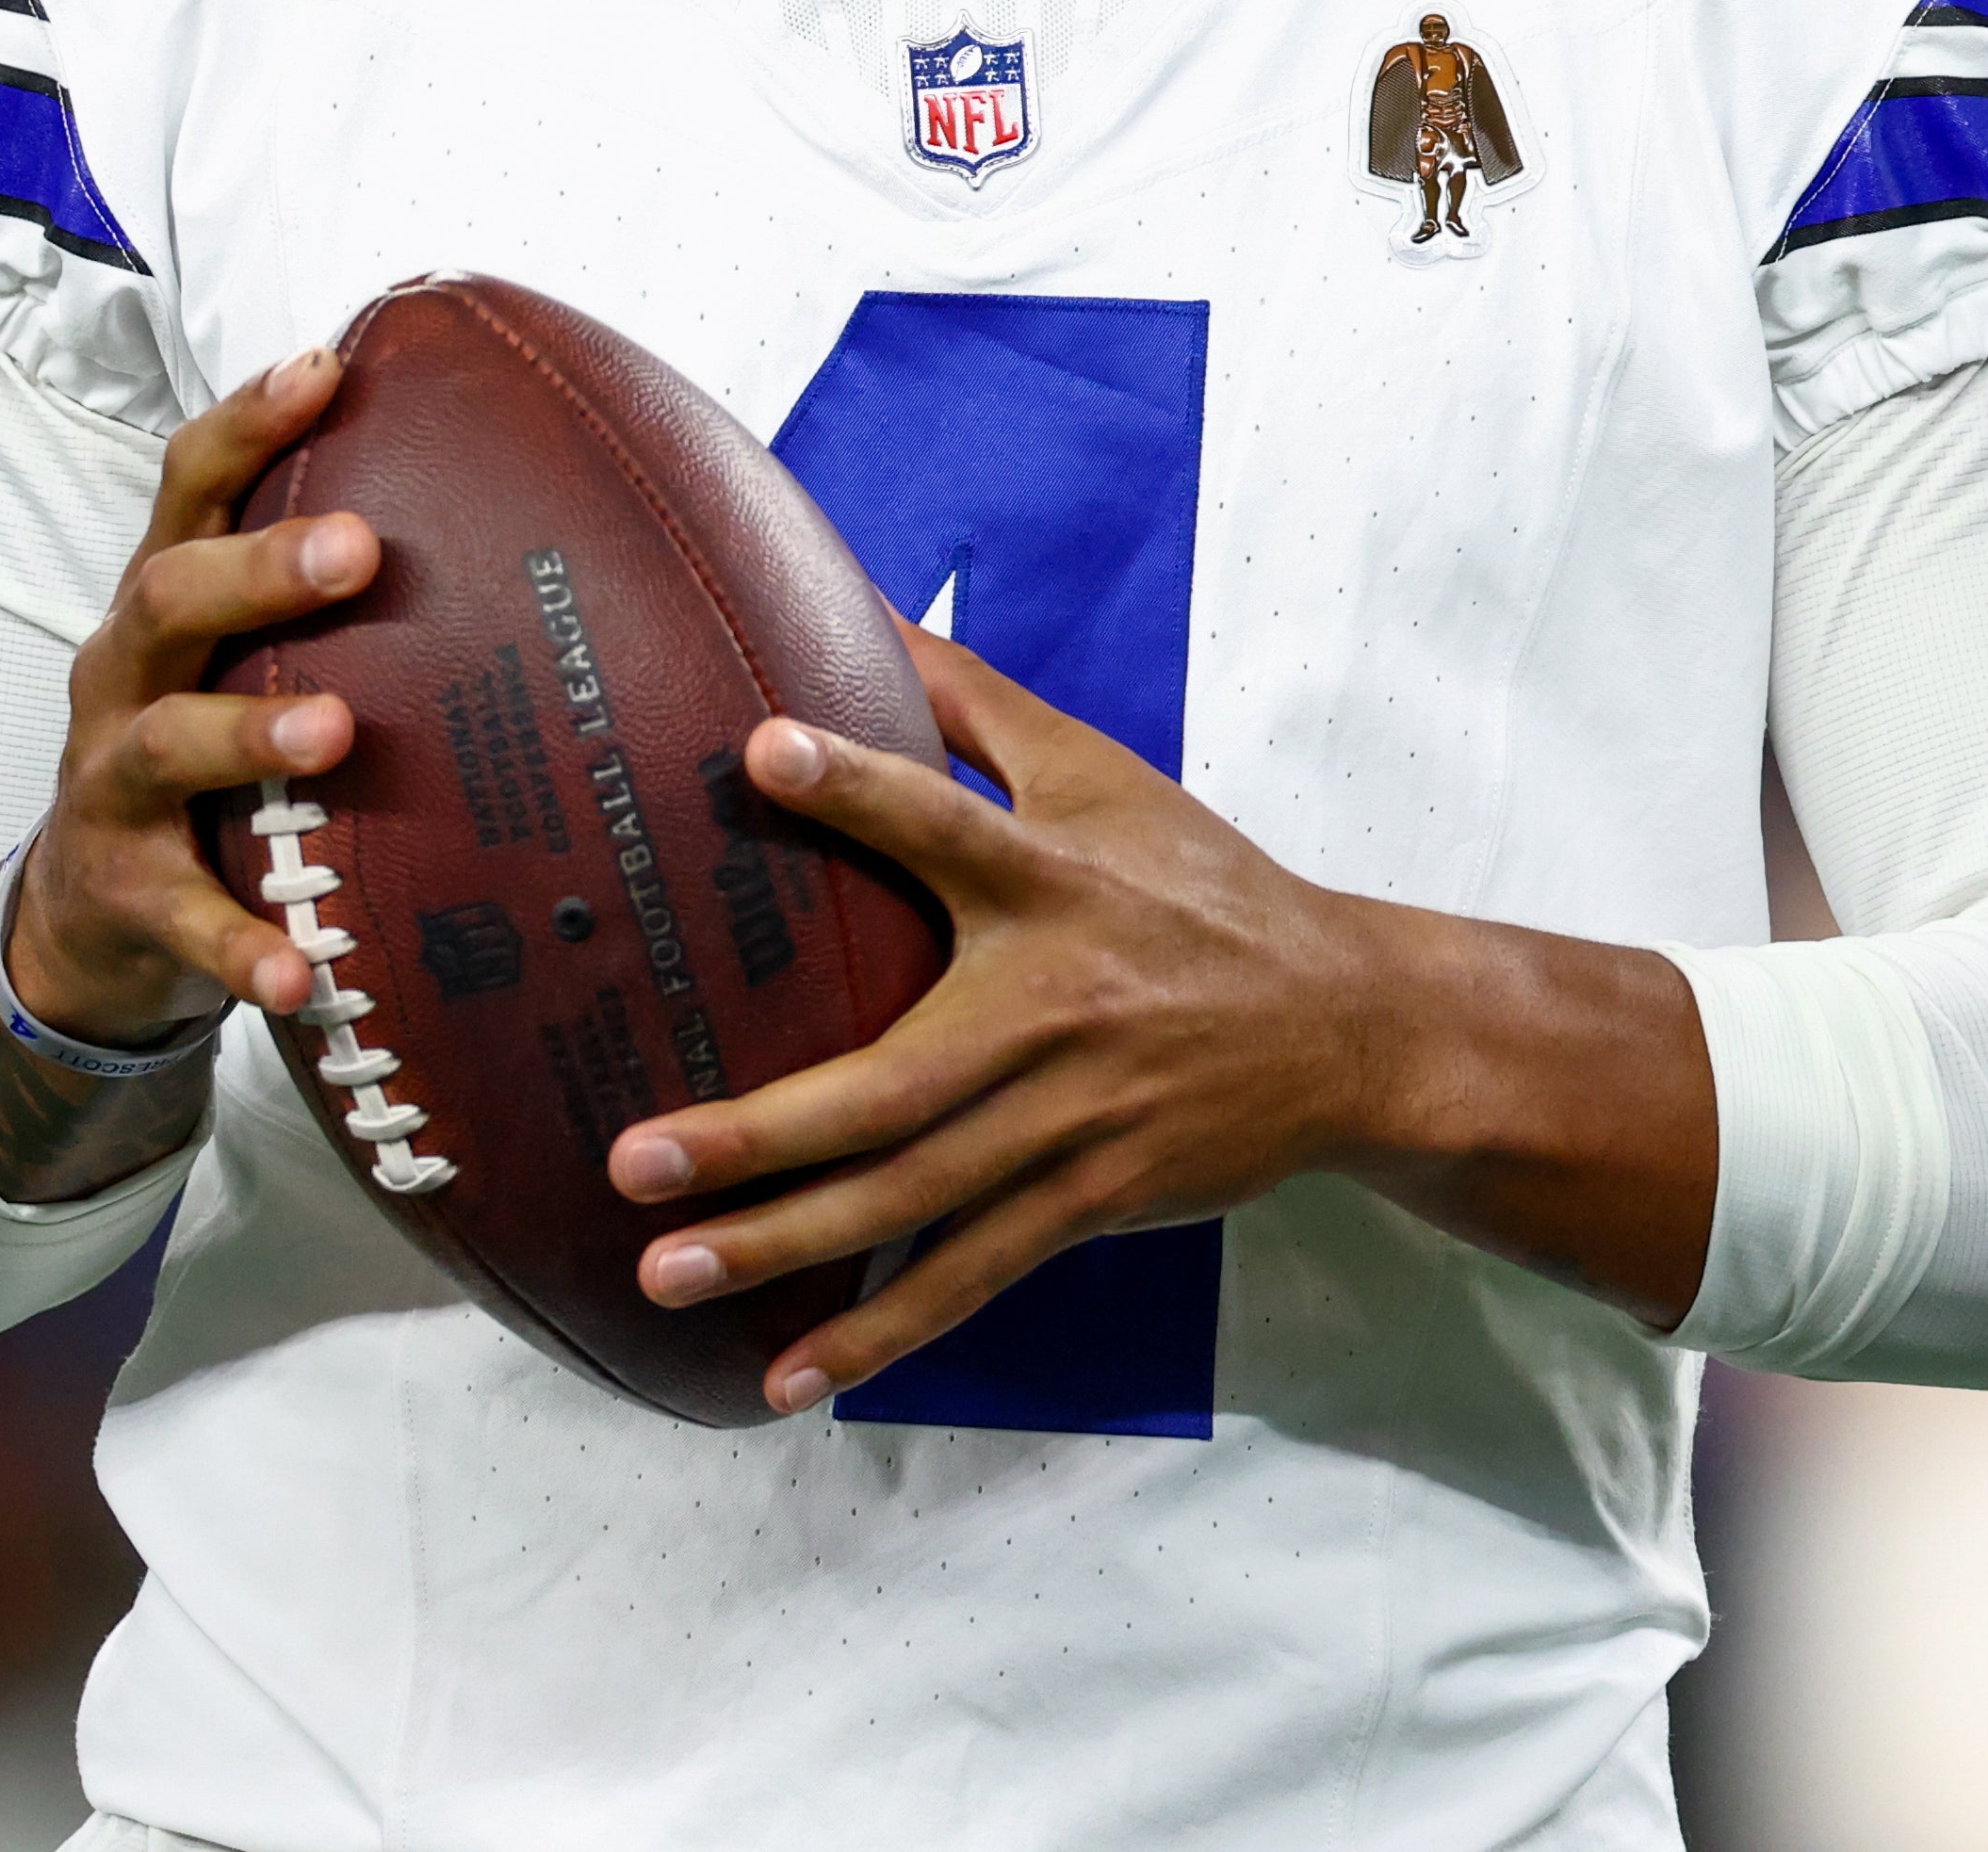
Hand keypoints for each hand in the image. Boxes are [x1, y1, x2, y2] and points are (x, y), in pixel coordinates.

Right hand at [3, 349, 383, 1046]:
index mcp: (164, 604)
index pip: (191, 487)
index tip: (328, 364)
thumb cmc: (201, 757)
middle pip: (169, 593)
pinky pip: (185, 919)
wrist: (83, 919)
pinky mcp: (127, 894)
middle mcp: (124, 675)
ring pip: (168, 741)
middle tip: (359, 546)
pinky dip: (241, 945)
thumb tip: (515, 510)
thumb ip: (328, 600)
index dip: (249, 419)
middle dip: (259, 566)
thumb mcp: (238, 661)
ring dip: (247, 734)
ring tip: (335, 733)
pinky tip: (301, 973)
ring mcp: (113, 786)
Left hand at [601, 622, 1410, 1413]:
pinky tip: (789, 1375)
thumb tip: (863, 612)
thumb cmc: (1204, 890)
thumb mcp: (1106, 778)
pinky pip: (970, 1274)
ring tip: (669, 1271)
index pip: (949, 824)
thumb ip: (975, 706)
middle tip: (635, 1159)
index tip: (764, 751)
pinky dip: (883, 1332)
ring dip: (787, 1248)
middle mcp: (1056, 1010)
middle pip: (894, 1085)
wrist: (1351, 1029)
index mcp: (1056, 885)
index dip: (861, 788)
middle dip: (760, 1135)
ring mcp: (1073, 1122)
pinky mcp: (1091, 1198)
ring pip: (914, 1201)